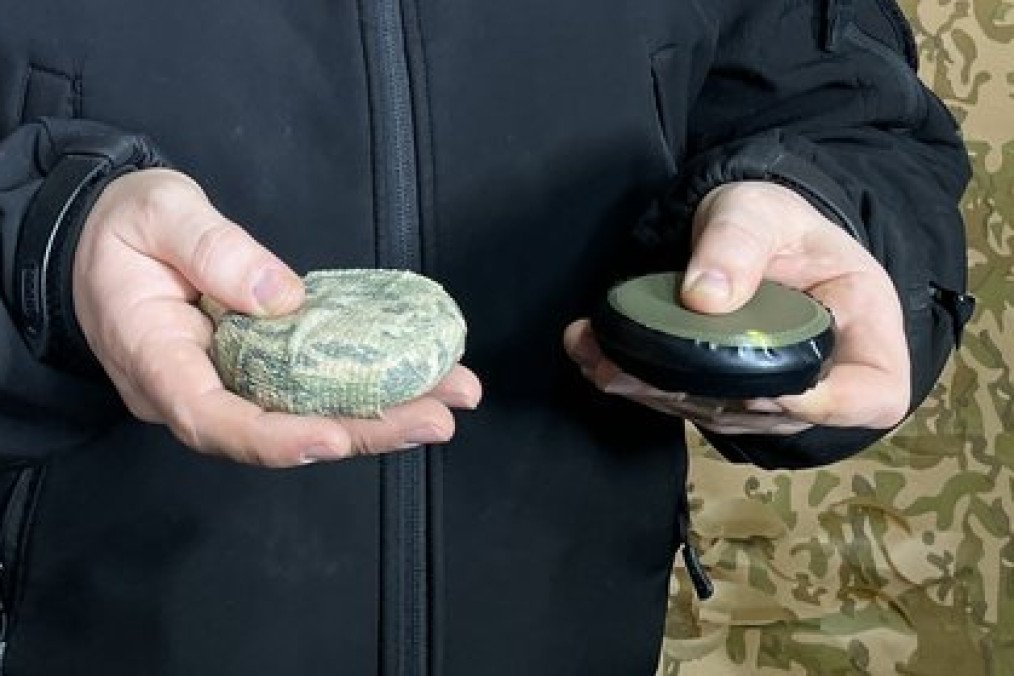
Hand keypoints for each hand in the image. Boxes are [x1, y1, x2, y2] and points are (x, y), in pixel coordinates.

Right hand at [73, 168, 481, 465]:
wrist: (103, 239)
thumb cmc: (123, 226)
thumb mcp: (158, 214)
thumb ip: (213, 249)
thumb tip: (283, 298)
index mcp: (155, 360)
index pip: (210, 419)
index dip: (273, 438)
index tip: (332, 438)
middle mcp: (193, 391)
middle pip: (277, 432)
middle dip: (361, 431)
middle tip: (436, 420)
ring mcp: (227, 385)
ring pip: (302, 418)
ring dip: (378, 414)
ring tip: (447, 400)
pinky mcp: (256, 371)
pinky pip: (308, 391)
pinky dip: (363, 388)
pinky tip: (417, 380)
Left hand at [564, 180, 908, 434]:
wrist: (745, 231)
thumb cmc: (774, 220)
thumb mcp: (760, 211)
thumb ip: (737, 243)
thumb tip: (703, 297)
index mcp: (865, 328)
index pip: (874, 394)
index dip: (829, 405)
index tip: (767, 392)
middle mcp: (825, 373)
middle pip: (780, 412)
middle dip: (704, 398)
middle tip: (635, 372)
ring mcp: (775, 392)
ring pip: (724, 415)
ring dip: (658, 395)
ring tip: (601, 362)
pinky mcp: (727, 393)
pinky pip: (690, 402)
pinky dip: (642, 385)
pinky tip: (596, 359)